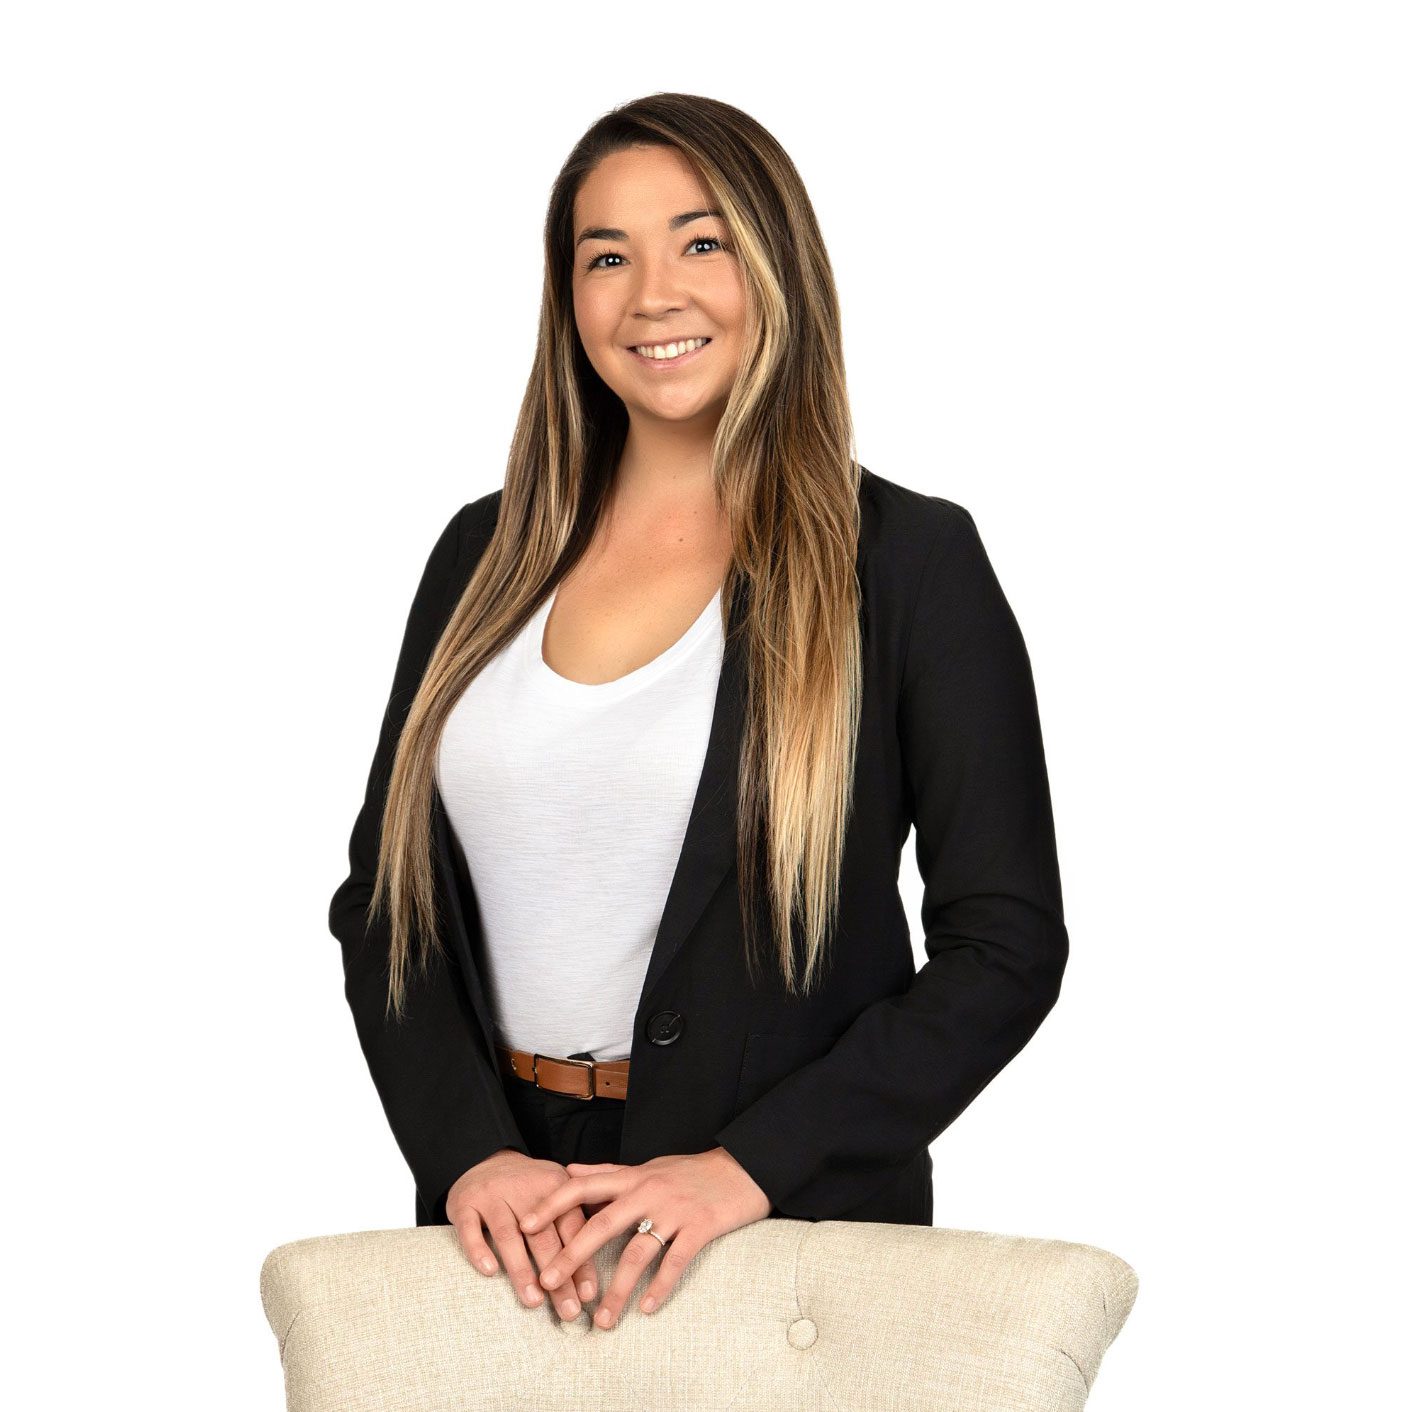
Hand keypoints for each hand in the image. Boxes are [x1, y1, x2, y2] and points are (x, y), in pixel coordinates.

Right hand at [445, 1149, 604, 1320]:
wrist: (485, 1158)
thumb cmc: (528, 1187)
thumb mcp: (556, 1192)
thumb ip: (576, 1220)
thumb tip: (601, 1268)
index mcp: (553, 1185)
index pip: (571, 1227)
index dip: (581, 1261)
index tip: (589, 1295)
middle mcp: (524, 1188)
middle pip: (543, 1236)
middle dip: (558, 1276)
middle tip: (569, 1310)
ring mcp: (493, 1194)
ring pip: (508, 1234)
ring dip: (522, 1269)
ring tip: (534, 1301)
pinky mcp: (465, 1202)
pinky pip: (470, 1228)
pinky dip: (479, 1249)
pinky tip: (489, 1272)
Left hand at [517, 1146, 771, 1329]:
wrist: (744, 1167)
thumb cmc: (691, 1171)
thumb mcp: (648, 1166)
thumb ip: (608, 1172)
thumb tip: (570, 1168)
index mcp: (633, 1177)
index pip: (584, 1186)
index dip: (552, 1204)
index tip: (524, 1225)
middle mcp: (648, 1191)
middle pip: (601, 1223)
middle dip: (572, 1255)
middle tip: (548, 1283)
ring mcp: (674, 1209)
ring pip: (637, 1251)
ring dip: (617, 1288)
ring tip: (602, 1319)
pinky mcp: (700, 1226)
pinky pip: (676, 1260)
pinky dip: (660, 1286)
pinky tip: (647, 1308)